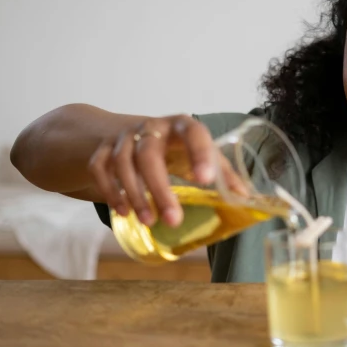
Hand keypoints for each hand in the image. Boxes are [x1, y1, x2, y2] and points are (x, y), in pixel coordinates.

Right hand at [88, 115, 245, 227]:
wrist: (133, 132)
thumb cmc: (177, 148)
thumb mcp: (200, 154)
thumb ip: (222, 174)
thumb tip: (246, 199)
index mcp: (182, 126)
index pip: (193, 132)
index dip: (199, 153)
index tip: (206, 179)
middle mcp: (151, 127)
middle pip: (149, 153)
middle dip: (159, 188)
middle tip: (173, 220)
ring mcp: (124, 137)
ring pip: (123, 162)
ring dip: (134, 194)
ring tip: (148, 221)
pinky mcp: (103, 149)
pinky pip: (100, 168)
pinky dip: (110, 190)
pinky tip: (123, 212)